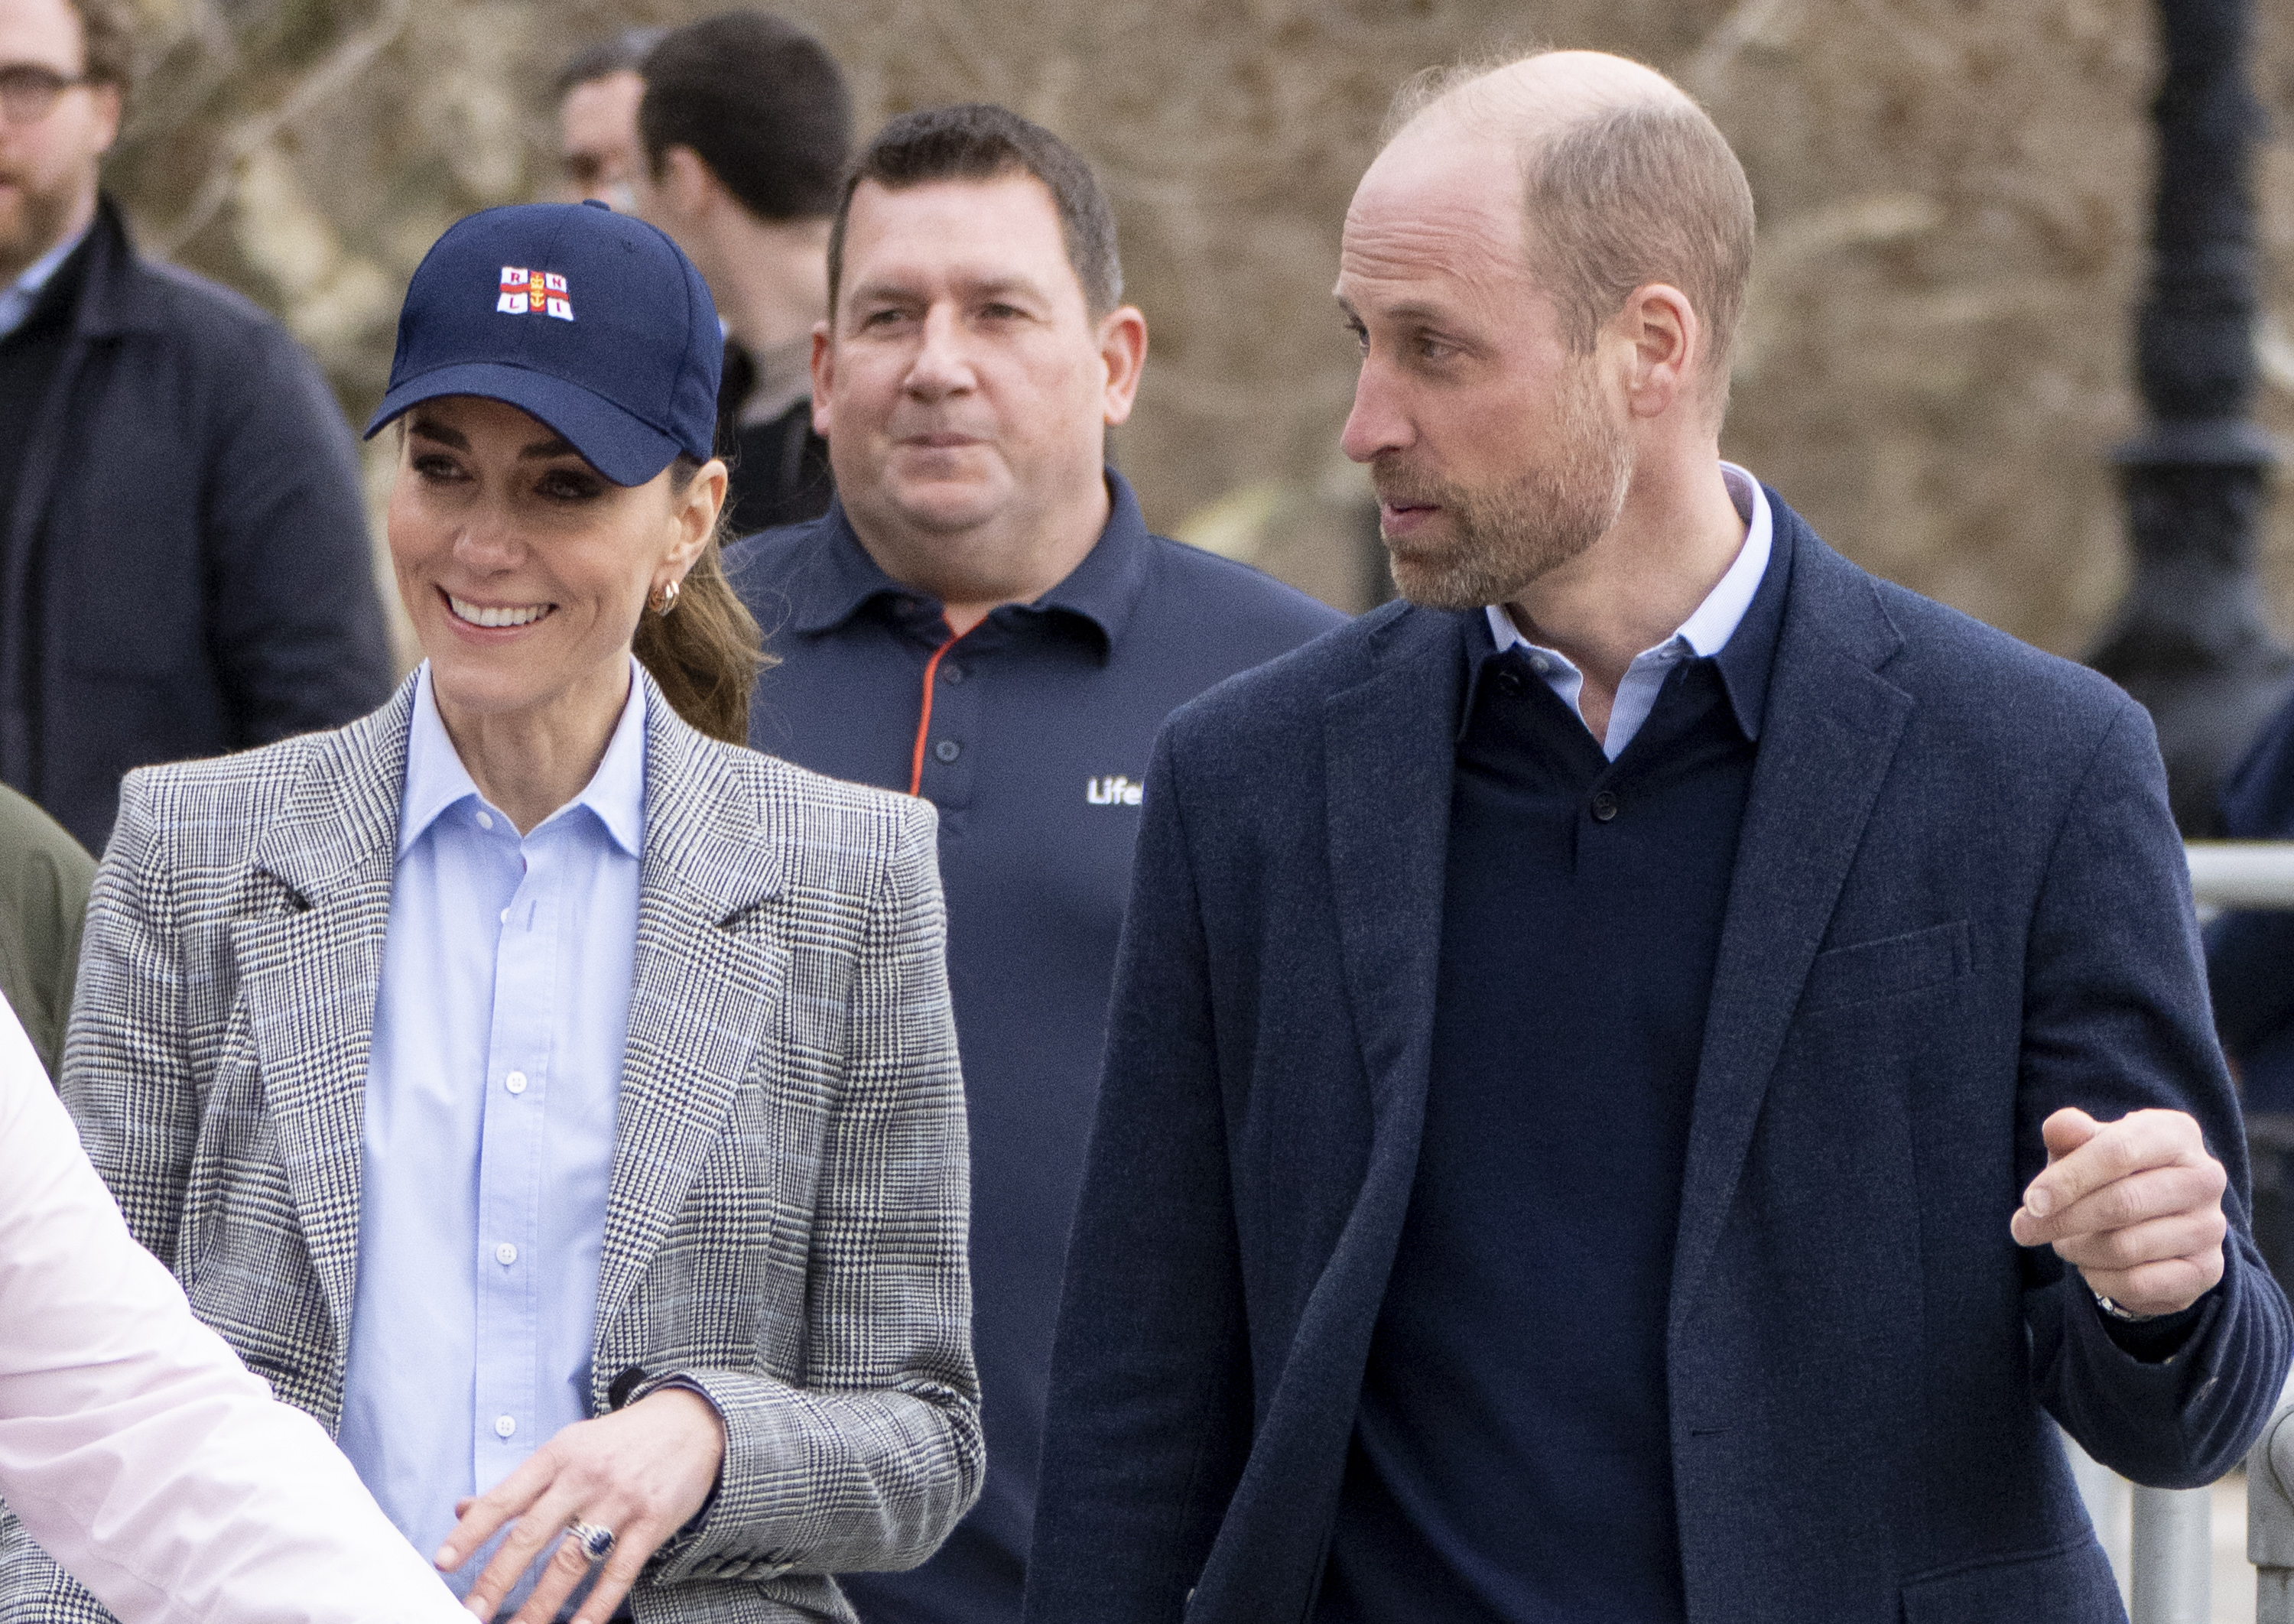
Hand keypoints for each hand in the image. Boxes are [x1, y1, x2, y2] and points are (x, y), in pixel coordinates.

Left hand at [439, 1387, 726, 1623]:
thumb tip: (463, 1509)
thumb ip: (520, 1483)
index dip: (472, 1532)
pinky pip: (618, 1573)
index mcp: (559, 1455)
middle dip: (497, 1578)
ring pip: (572, 1561)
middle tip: (471, 1612)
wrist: (693, 1423)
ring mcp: (621, 1500)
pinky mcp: (652, 1522)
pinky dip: (596, 1606)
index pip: (506, 1497)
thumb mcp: (568, 1447)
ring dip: (541, 1603)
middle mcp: (586, 1477)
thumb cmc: (620, 1441)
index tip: (443, 1563)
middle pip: (533, 1535)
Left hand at [2010, 1107, 2227, 1317]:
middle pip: (2122, 1203)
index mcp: (2175, 1133)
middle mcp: (2205, 1177)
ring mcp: (2211, 1226)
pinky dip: (2100, 1278)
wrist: (2155, 1218)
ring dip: (2079, 1249)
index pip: (2118, 1152)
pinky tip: (2090, 1266)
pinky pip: (2139, 1283)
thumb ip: (2071, 1133)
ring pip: (2126, 1247)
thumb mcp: (2086, 1146)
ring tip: (2064, 1243)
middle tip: (2024, 1229)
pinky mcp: (2207, 1270)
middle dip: (2062, 1220)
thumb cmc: (2109, 1171)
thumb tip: (2059, 1126)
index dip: (2068, 1179)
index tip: (2030, 1202)